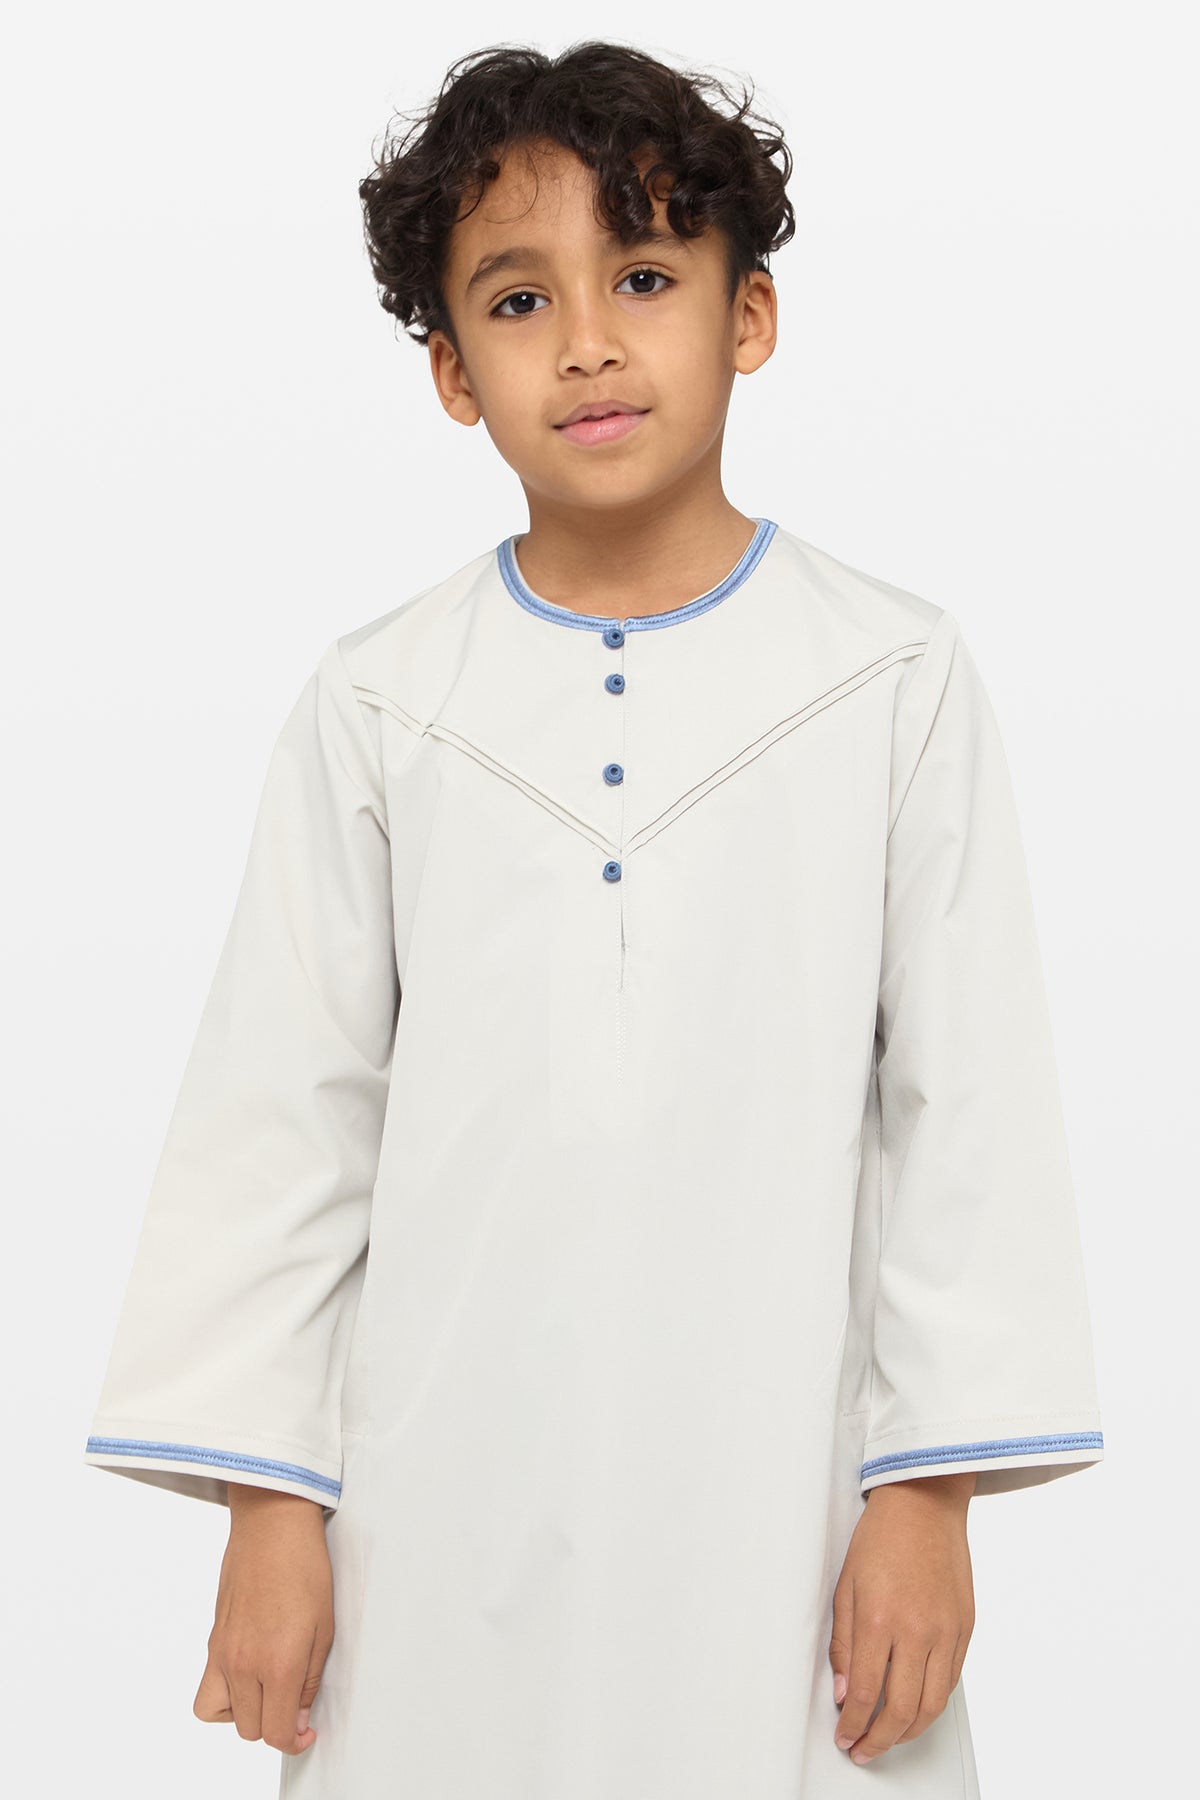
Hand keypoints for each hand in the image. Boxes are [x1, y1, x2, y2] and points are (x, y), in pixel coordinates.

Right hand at [193, 1482, 333, 1755]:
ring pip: (222, 1715)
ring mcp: (222, 1652)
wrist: (272, 1524)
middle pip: (250, 1730)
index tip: (305, 1732)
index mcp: (277, 1663)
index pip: (275, 1732)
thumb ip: (308, 1681)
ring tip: (267, 1690)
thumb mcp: (324, 1627)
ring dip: (246, 1714)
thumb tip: (297, 1718)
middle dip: (274, 1725)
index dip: (293, 1741)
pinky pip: (206, 1690)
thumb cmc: (304, 1566)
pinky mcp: (213, 1639)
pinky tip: (245, 1676)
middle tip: (293, 1703)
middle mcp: (243, 1664)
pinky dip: (222, 1696)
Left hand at [828, 1472, 975, 1764]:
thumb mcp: (845, 1587)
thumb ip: (843, 1645)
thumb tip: (844, 1693)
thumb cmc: (881, 1538)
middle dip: (879, 1740)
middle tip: (864, 1749)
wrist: (924, 1503)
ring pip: (933, 1705)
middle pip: (902, 1710)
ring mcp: (946, 1631)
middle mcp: (917, 1631)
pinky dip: (932, 1703)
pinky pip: (951, 1681)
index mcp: (880, 1619)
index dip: (853, 1726)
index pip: (865, 1694)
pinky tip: (915, 1706)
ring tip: (889, 1736)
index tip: (845, 1738)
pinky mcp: (965, 1628)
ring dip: (909, 1731)